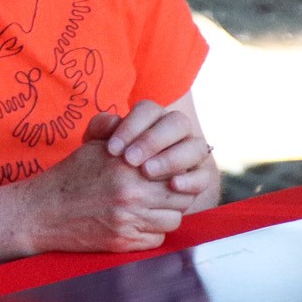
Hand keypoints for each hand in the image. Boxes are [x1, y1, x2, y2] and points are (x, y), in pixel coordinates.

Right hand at [17, 114, 198, 253]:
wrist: (39, 212)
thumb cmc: (68, 177)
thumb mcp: (94, 146)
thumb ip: (126, 136)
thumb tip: (152, 132)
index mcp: (129, 166)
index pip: (177, 168)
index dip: (174, 171)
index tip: (163, 175)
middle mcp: (132, 193)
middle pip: (181, 196)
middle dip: (174, 194)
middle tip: (158, 193)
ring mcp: (129, 220)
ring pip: (173, 219)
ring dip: (164, 215)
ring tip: (147, 209)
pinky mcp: (123, 241)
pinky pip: (157, 239)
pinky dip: (150, 234)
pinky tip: (134, 225)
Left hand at [95, 102, 215, 196]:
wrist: (119, 191)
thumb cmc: (107, 163)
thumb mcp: (97, 145)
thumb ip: (100, 129)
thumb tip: (114, 121)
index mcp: (153, 118)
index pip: (149, 110)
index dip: (132, 126)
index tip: (112, 149)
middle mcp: (177, 131)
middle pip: (177, 123)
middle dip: (152, 140)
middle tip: (130, 160)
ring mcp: (192, 152)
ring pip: (195, 147)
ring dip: (172, 158)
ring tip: (147, 171)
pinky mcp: (200, 176)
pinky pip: (204, 176)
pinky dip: (191, 180)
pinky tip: (173, 185)